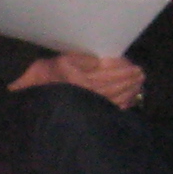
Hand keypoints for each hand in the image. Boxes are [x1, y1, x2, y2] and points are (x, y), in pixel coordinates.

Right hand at [9, 49, 145, 107]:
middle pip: (114, 86)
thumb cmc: (43, 77)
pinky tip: (129, 100)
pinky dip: (122, 104)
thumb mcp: (57, 61)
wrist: (31, 102)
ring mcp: (87, 105)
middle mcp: (85, 93)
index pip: (107, 73)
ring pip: (114, 98)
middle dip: (129, 80)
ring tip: (138, 85)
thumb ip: (81, 59)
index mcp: (79, 79)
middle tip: (141, 75)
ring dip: (128, 91)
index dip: (122, 70)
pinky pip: (109, 109)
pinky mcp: (88, 113)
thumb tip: (102, 60)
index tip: (134, 66)